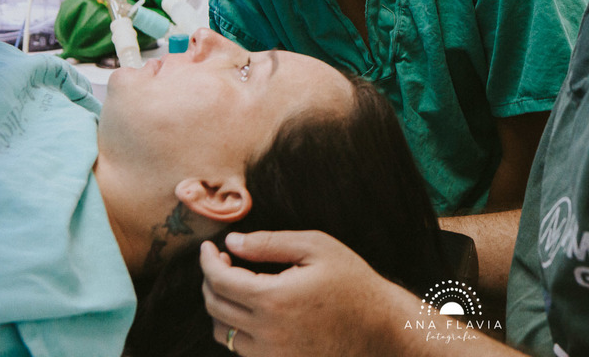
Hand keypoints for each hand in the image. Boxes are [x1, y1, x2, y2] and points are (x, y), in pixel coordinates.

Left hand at [200, 230, 412, 356]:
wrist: (381, 329)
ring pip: (223, 333)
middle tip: (222, 261)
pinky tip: (251, 307)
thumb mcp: (316, 247)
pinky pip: (242, 349)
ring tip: (234, 284)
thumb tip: (232, 242)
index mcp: (273, 299)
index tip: (208, 247)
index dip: (207, 260)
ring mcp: (272, 354)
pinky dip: (236, 326)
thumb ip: (270, 243)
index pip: (220, 280)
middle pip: (215, 307)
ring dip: (219, 306)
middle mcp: (267, 333)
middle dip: (210, 280)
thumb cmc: (352, 283)